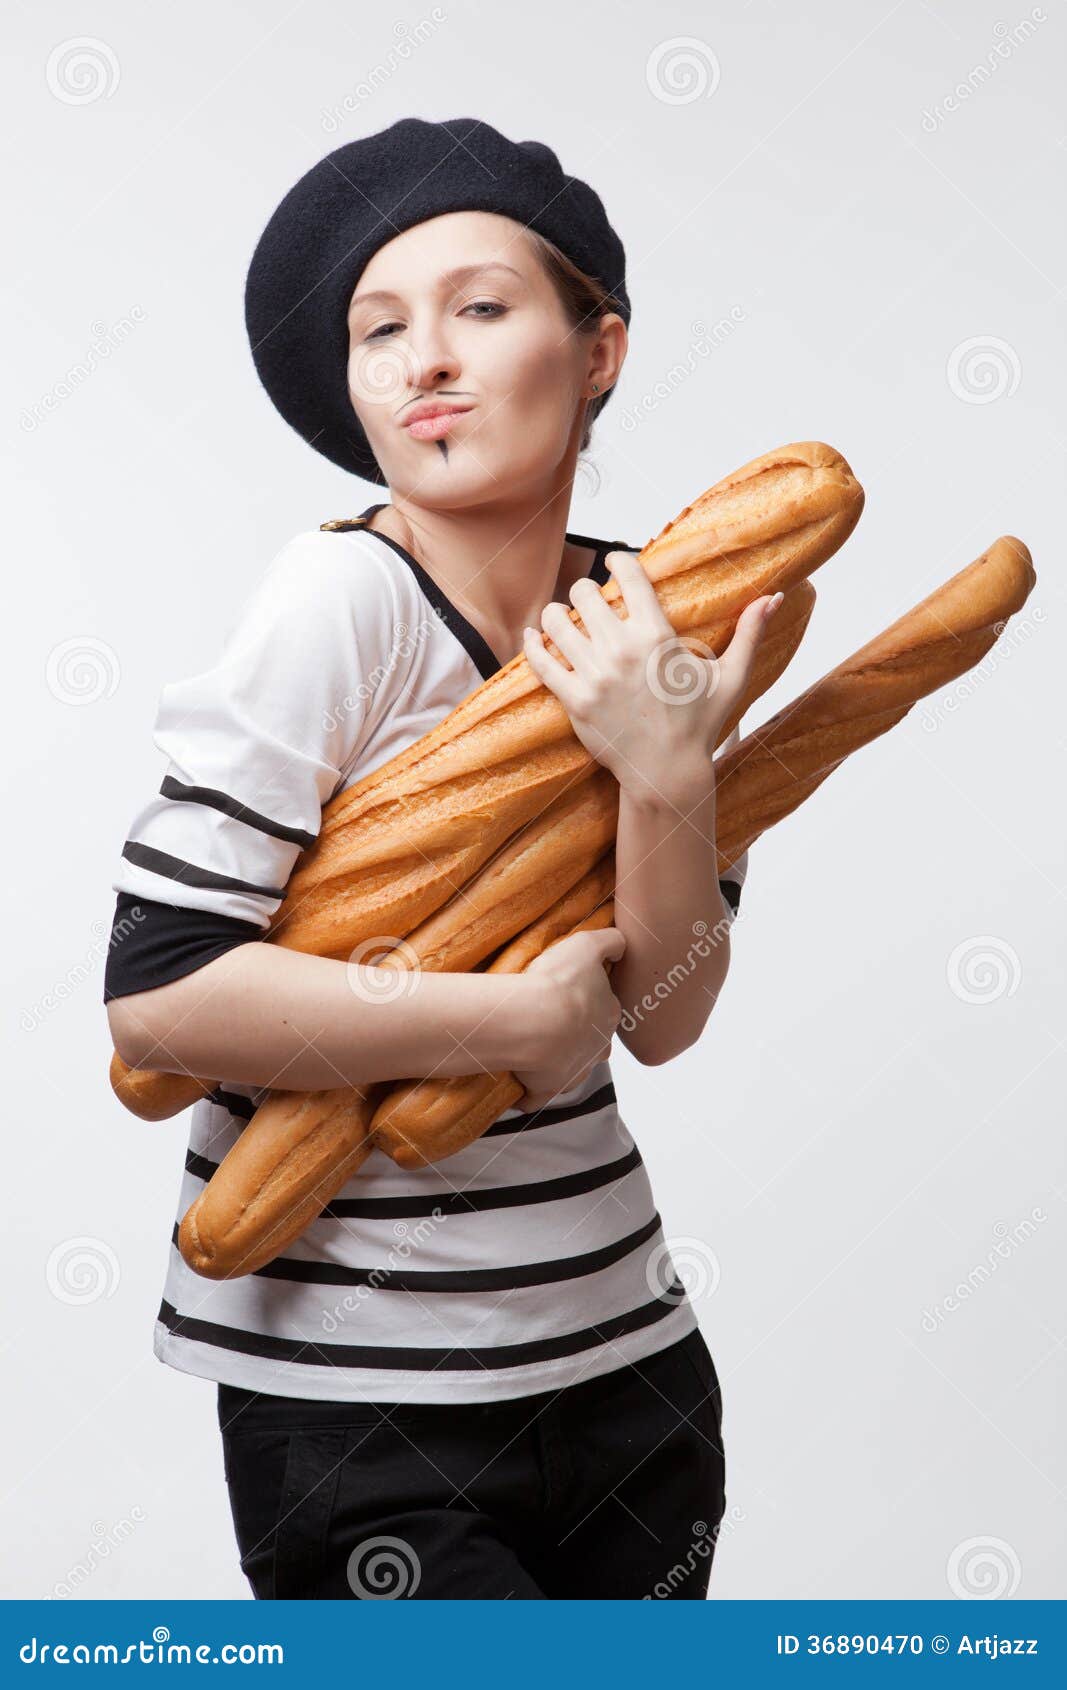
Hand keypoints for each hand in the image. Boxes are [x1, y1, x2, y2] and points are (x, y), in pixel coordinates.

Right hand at [512, 926, 625, 1110]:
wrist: (536, 1022)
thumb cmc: (561, 983)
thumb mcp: (587, 946)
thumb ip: (610, 941)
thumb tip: (622, 945)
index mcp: (607, 1015)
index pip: (604, 1009)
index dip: (588, 1002)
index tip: (569, 996)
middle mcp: (597, 1048)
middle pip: (591, 1042)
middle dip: (576, 1035)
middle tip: (551, 1021)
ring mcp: (574, 1072)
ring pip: (569, 1069)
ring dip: (555, 1062)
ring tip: (533, 1049)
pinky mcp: (547, 1089)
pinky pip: (538, 1095)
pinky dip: (529, 1092)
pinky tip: (518, 1082)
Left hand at [523, 554, 781, 807]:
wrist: (668, 773)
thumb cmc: (700, 724)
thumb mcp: (731, 678)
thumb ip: (750, 633)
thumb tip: (776, 597)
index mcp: (658, 637)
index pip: (629, 575)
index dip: (618, 559)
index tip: (615, 560)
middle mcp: (623, 651)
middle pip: (585, 593)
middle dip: (586, 590)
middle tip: (591, 598)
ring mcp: (595, 676)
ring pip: (557, 621)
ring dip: (558, 613)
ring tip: (563, 616)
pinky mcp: (574, 701)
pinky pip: (541, 662)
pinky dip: (532, 644)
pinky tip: (533, 636)